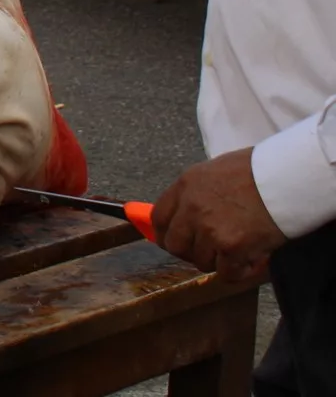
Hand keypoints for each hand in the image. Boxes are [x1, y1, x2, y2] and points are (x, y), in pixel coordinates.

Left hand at [153, 148, 286, 281]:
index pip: (159, 219)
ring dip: (218, 261)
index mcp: (184, 186)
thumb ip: (196, 193)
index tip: (178, 240)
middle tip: (211, 250)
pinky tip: (250, 261)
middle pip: (175, 245)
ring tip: (237, 250)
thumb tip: (187, 213)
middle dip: (191, 252)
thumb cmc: (256, 171)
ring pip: (201, 261)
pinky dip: (238, 272)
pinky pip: (226, 273)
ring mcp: (209, 230)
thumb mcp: (214, 173)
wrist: (285, 178)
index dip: (167, 234)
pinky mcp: (231, 248)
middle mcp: (191, 209)